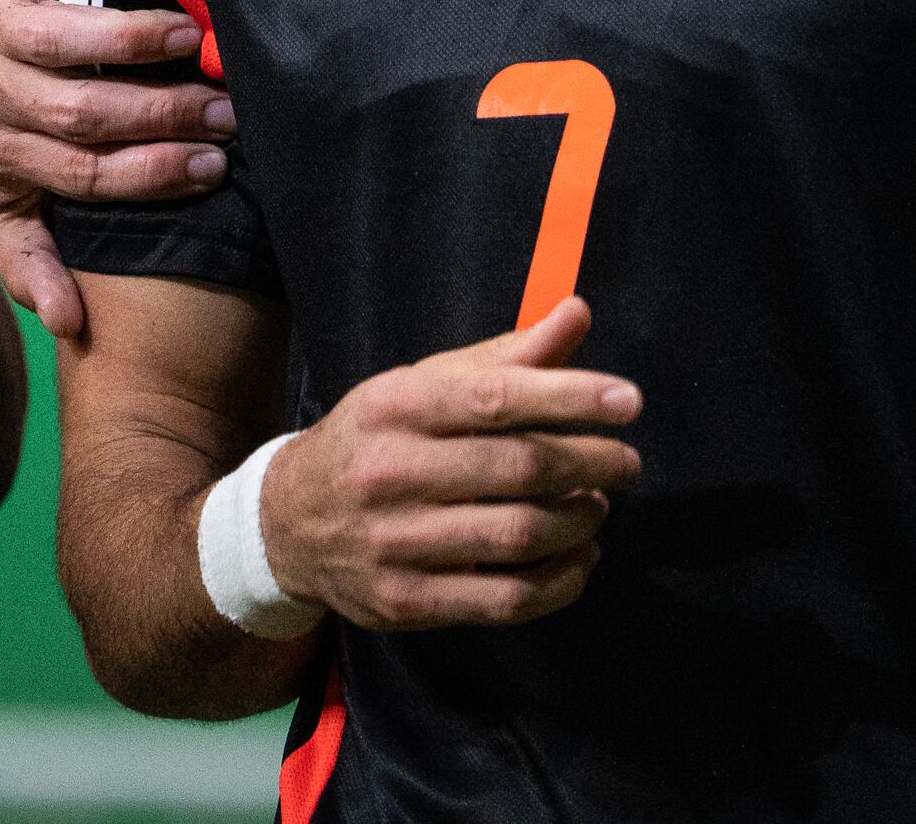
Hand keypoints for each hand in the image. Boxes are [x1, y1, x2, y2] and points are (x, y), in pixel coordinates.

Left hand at [0, 0, 233, 340]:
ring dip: (129, 39)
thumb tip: (69, 325)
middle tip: (222, 109)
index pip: (82, 173)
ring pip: (57, 41)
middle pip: (77, 111)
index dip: (151, 173)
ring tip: (188, 39)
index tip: (212, 166)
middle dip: (159, 113)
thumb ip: (28, 256)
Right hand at [260, 297, 641, 631]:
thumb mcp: (422, 386)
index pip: (497, 397)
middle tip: (627, 462)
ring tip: (598, 504)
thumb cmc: (375, 441)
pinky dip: (559, 581)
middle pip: (518, 469)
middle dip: (591, 463)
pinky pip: (504, 600)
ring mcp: (394, 544)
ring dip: (579, 520)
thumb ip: (504, 356)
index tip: (629, 401)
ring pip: (518, 536)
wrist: (286, 525)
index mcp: (395, 407)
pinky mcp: (405, 602)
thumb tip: (576, 313)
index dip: (572, 398)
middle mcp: (389, 473)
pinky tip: (579, 557)